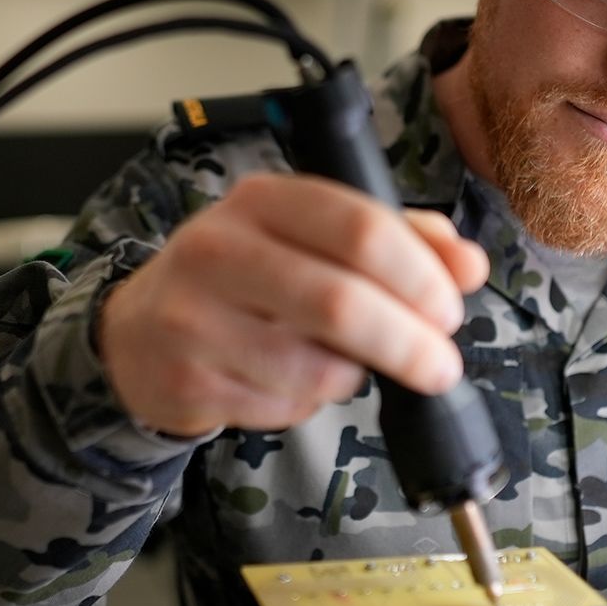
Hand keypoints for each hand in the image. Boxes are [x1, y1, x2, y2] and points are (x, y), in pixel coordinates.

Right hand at [97, 173, 489, 435]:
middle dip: (409, 343)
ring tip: (345, 363)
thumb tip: (469, 264)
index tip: (449, 308)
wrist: (137, 332)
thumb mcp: (311, 237)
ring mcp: (196, 318)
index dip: (421, 276)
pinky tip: (292, 380)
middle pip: (343, 303)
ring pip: (318, 367)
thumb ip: (398, 240)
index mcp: (263, 200)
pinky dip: (311, 401)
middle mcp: (220, 250)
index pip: (362, 229)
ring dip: (354, 376)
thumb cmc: (243, 277)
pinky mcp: (190, 379)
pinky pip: (286, 405)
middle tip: (440, 365)